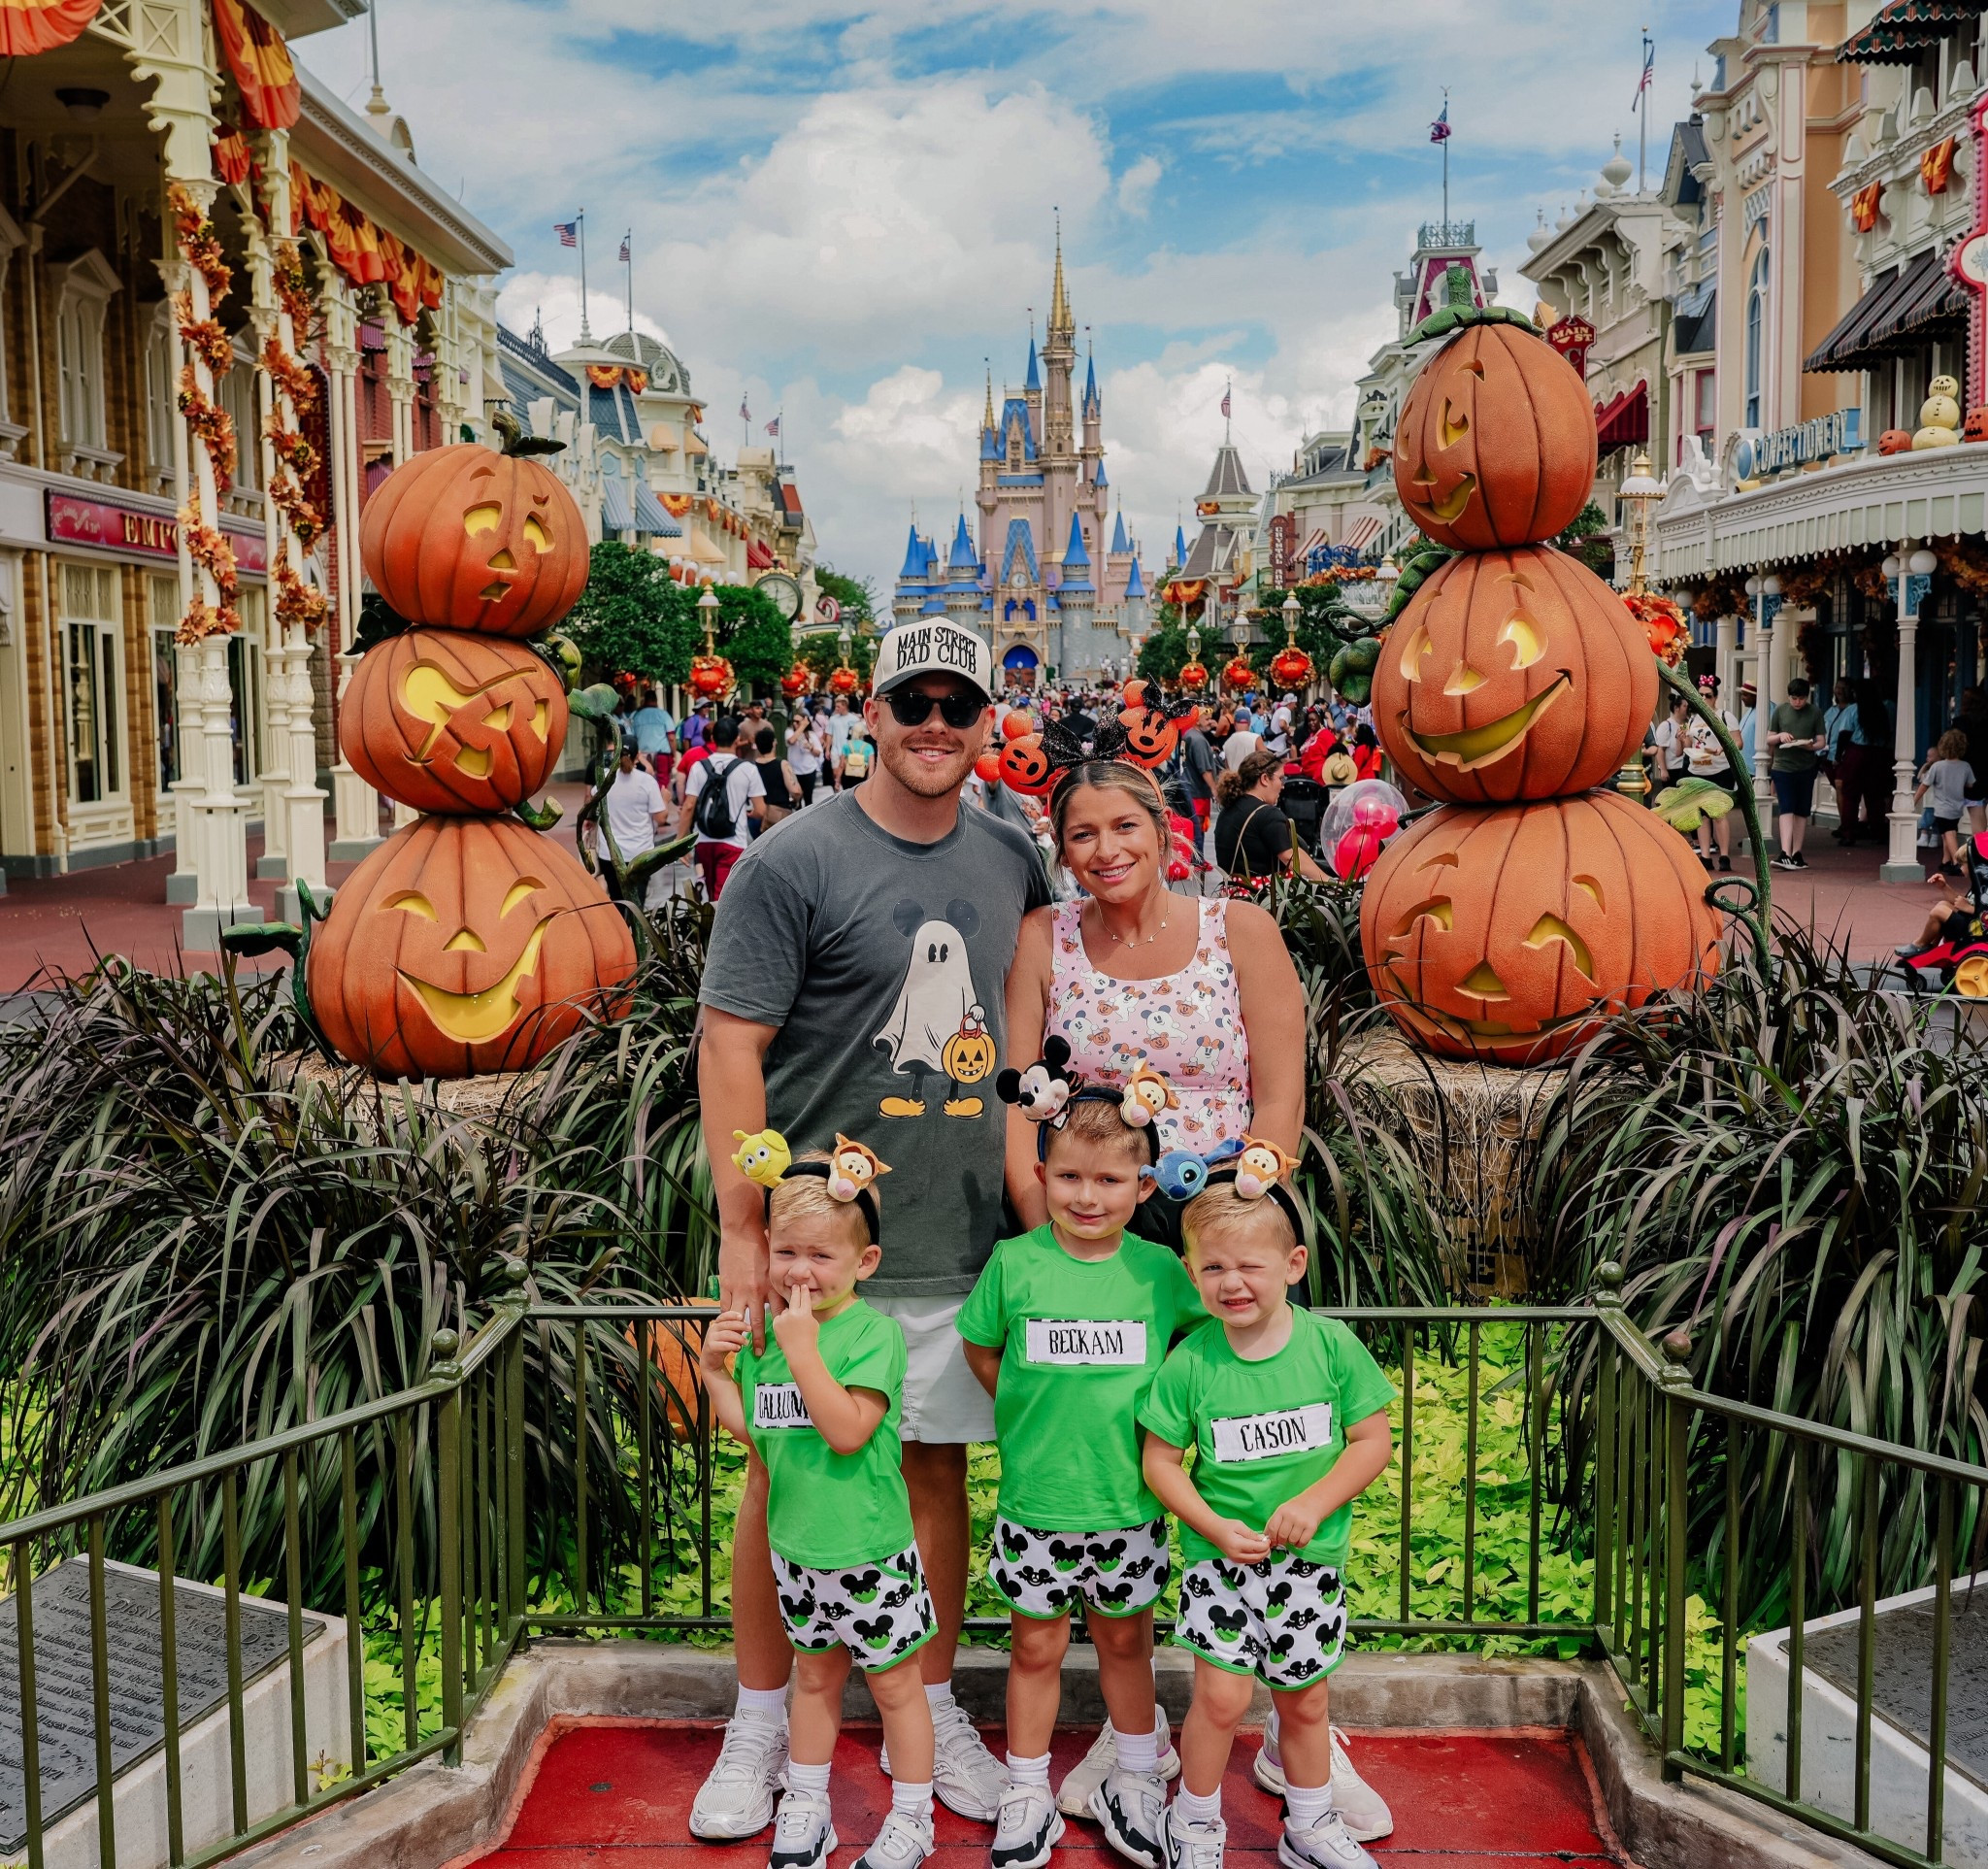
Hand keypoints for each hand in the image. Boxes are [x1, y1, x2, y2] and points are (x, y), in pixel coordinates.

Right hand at [698, 1309, 747, 1376]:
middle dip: (740, 1325)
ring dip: (739, 1338)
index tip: (741, 1316)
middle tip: (749, 1329)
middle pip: (727, 1324)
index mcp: (717, 1324)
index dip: (733, 1315)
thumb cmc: (721, 1345)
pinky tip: (738, 1348)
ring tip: (746, 1342)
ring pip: (727, 1334)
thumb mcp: (729, 1336)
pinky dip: (732, 1346)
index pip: (724, 1316)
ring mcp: (711, 1338)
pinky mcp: (711, 1347)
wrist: (711, 1360)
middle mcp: (713, 1329)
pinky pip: (723, 1345)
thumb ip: (735, 1330)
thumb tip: (747, 1326)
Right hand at [719, 1224, 771, 1352]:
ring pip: (740, 1318)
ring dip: (740, 1334)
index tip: (782, 1339)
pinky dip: (726, 1318)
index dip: (780, 1326)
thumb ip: (777, 1278)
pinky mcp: (727, 1286)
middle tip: (760, 1353)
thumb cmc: (760, 1243)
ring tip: (740, 1347)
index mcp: (770, 1285)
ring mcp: (740, 1290)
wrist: (742, 1232)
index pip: (778, 1311)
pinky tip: (726, 1327)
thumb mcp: (773, 1262)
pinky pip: (726, 1307)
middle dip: (760, 1339)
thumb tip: (786, 1289)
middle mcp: (757, 1291)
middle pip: (758, 1321)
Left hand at [771, 1276, 819, 1358]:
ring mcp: (784, 1317)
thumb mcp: (813, 1323)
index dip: (804, 1290)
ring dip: (789, 1312)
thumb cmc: (810, 1338)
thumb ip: (807, 1313)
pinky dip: (783, 1320)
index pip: (804, 1297)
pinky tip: (787, 1328)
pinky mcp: (776, 1323)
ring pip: (786, 1309)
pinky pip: (780, 1317)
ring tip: (793, 1323)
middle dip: (795, 1290)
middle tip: (795, 1285)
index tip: (803, 1285)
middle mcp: (793, 1313)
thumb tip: (801, 1308)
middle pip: (794, 1297)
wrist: (799, 1352)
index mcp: (805, 1312)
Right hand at [1211, 1518, 1271, 1564]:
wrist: (1214, 1530)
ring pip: (1254, 1561)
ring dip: (1262, 1555)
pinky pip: (1249, 1561)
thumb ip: (1251, 1534)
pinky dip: (1256, 1557)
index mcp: (1238, 1545)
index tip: (1268, 1540)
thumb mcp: (1240, 1525)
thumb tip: (1262, 1540)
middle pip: (1257, 1557)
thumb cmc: (1225, 1526)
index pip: (1257, 1548)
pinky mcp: (1235, 1560)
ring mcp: (1236, 1559)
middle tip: (1268, 1543)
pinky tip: (1257, 1550)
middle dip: (1265, 1551)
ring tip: (1263, 1546)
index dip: (1265, 1545)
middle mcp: (1237, 1555)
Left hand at [1264, 1494, 1327, 1550]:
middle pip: (1282, 1536)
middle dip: (1281, 1541)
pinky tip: (1299, 1539)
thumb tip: (1266, 1538)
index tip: (1273, 1541)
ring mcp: (1302, 1521)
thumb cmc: (1295, 1509)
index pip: (1272, 1528)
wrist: (1313, 1502)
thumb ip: (1273, 1523)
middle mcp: (1291, 1516)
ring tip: (1292, 1537)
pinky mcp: (1311, 1527)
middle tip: (1284, 1540)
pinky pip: (1302, 1542)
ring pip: (1292, 1540)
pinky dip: (1299, 1544)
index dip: (1272, 1538)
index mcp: (1282, 1511)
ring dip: (1291, 1542)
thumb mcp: (1282, 1511)